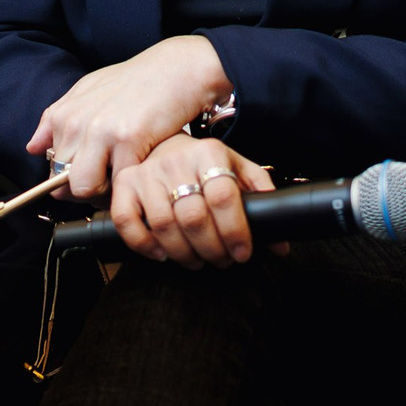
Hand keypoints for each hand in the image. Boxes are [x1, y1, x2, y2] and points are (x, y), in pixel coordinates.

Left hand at [28, 36, 228, 198]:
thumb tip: (33, 147)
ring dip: (103, 192)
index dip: (71, 180)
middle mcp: (76, 122)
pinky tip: (140, 170)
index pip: (51, 167)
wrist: (178, 69)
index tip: (92, 176)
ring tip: (123, 177)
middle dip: (87, 188)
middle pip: (63, 182)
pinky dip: (128, 185)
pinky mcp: (128, 140)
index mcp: (64, 114)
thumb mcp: (90, 90)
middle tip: (112, 179)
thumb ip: (57, 119)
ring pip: (83, 188)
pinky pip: (117, 183)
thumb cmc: (138, 81)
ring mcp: (101, 132)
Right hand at [108, 135, 280, 268]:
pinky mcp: (125, 184)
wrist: (166, 145)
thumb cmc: (206, 166)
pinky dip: (144, 244)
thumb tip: (280, 245)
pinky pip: (127, 221)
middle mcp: (177, 159)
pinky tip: (162, 254)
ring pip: (164, 225)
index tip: (242, 253)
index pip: (224, 197)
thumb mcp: (238, 170)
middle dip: (212, 249)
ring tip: (198, 261)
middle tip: (222, 260)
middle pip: (194, 217)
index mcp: (210, 152)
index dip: (235, 231)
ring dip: (184, 254)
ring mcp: (147, 172)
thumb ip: (261, 200)